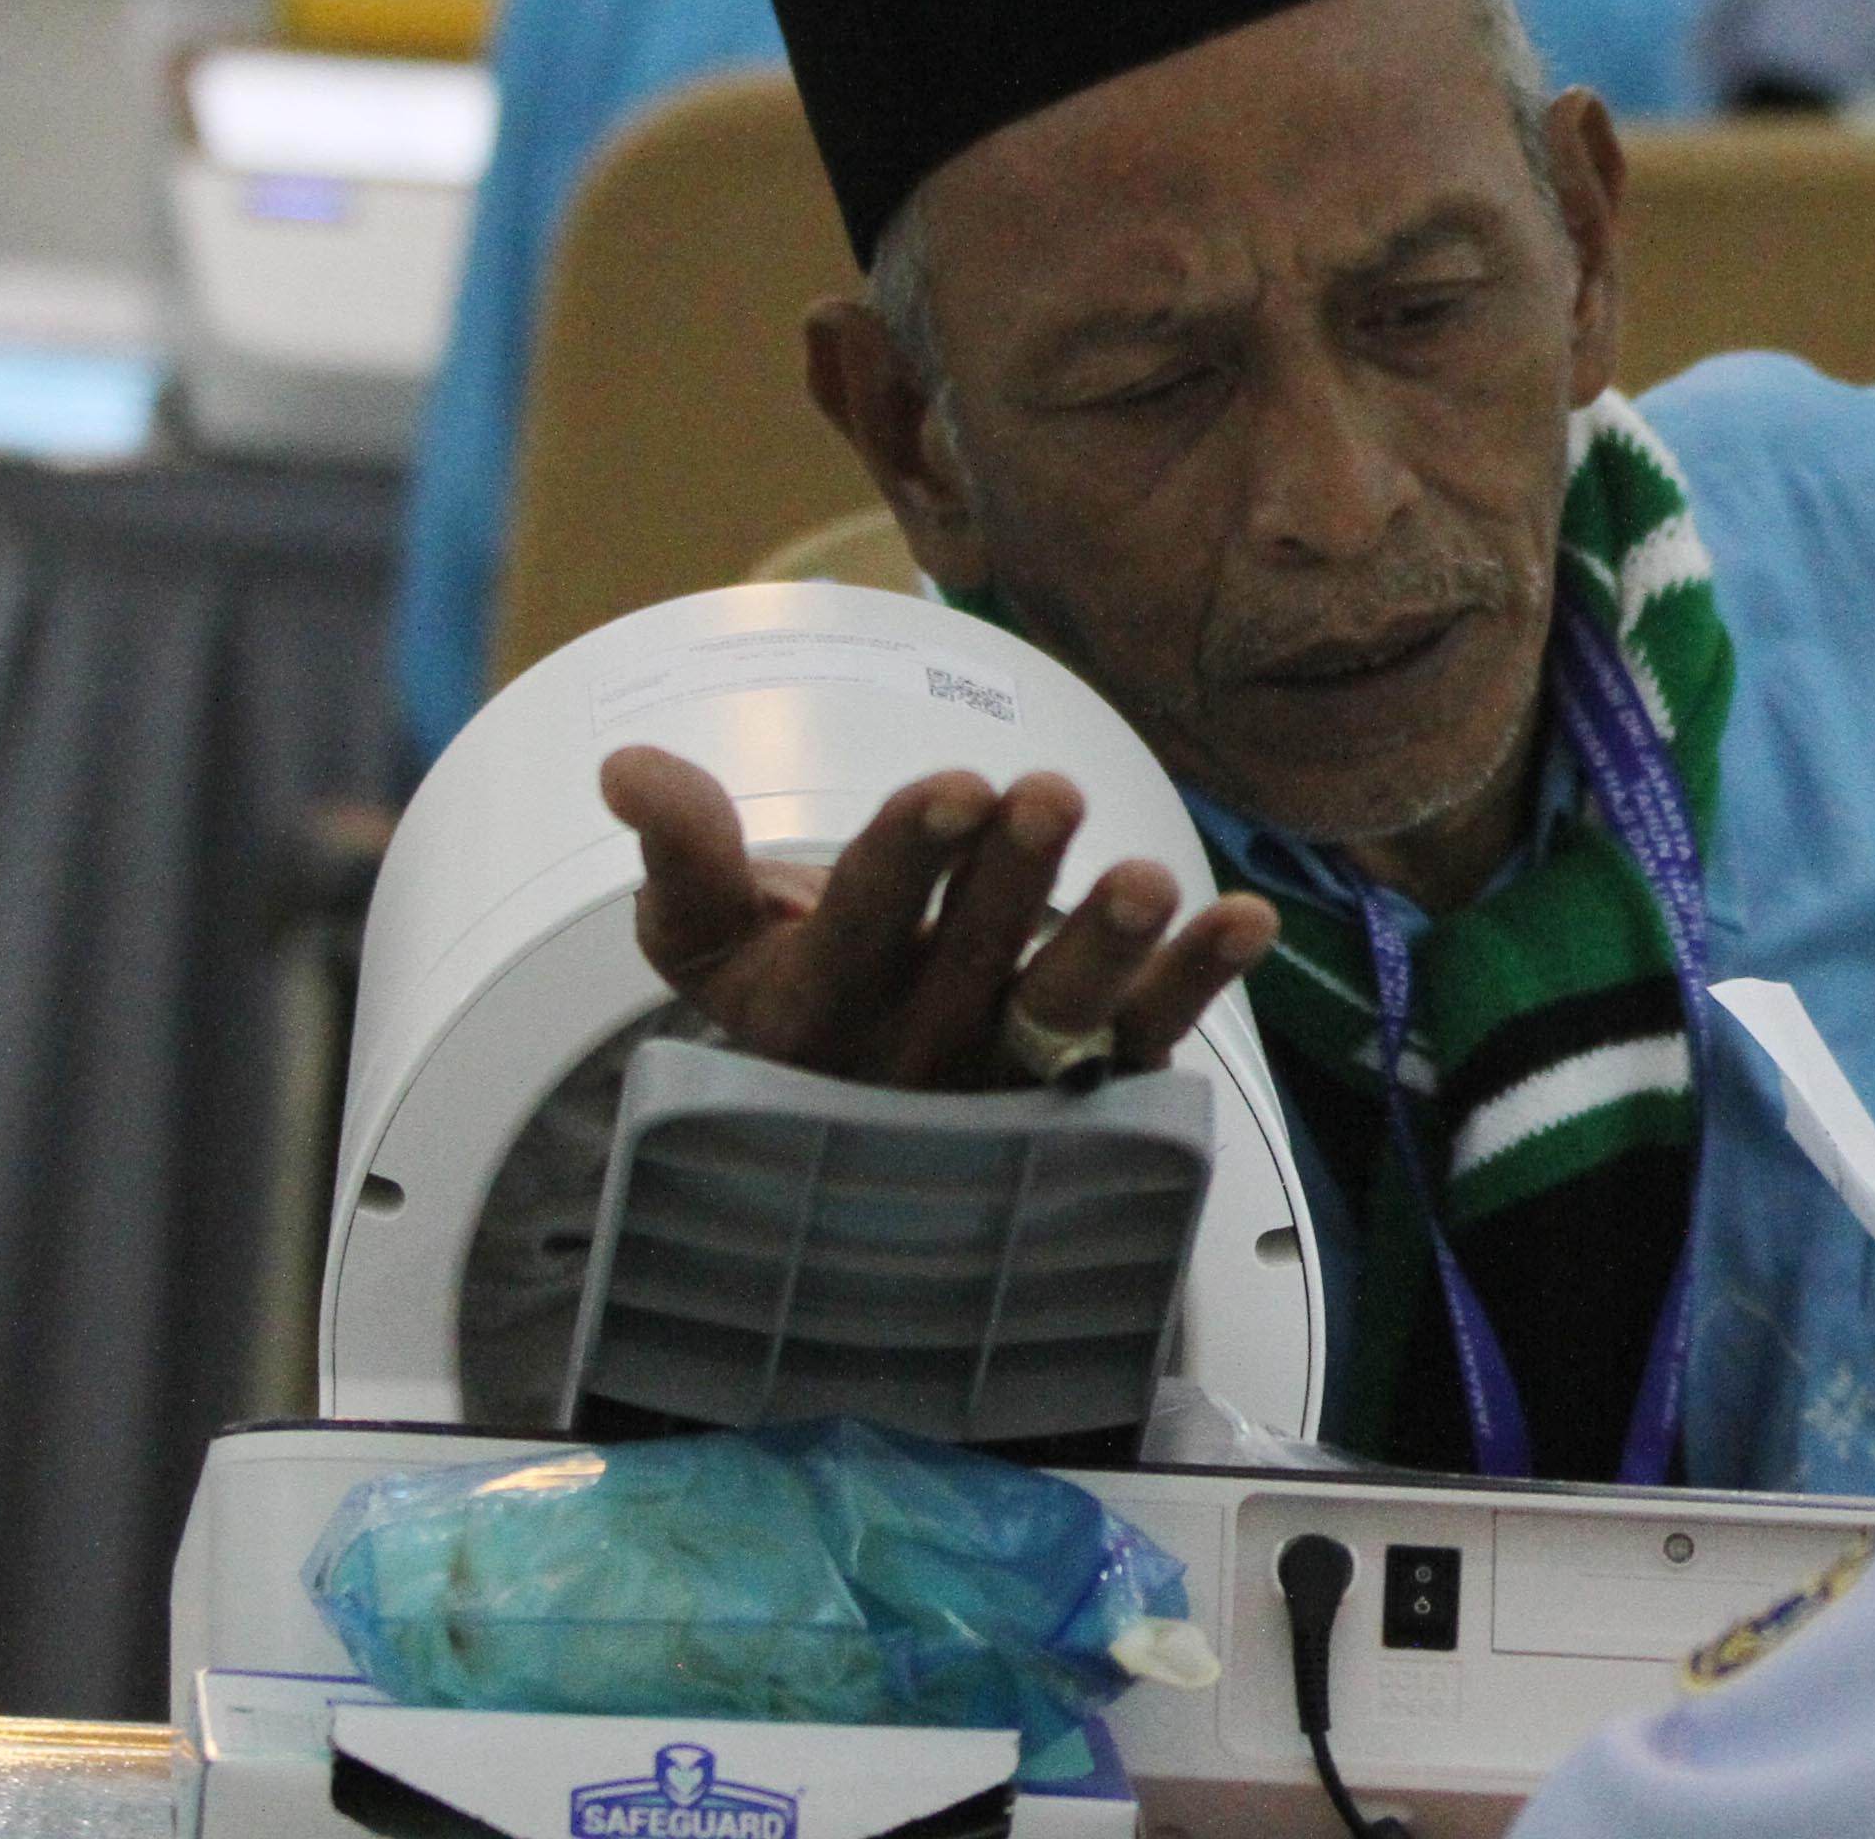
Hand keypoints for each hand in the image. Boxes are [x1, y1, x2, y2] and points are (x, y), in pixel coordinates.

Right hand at [608, 744, 1281, 1088]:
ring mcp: (1013, 1069)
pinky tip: (1247, 918)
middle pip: (973, 957)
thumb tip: (627, 768)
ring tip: (1149, 876)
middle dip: (1014, 876)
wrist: (855, 1106)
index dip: (912, 852)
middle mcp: (921, 1044)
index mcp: (820, 1002)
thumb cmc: (791, 989)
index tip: (960, 784)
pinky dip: (1198, 980)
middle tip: (1048, 795)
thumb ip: (684, 853)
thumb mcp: (711, 938)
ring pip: (1064, 1008)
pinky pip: (1149, 1037)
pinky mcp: (1093, 1081)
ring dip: (1110, 941)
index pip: (864, 921)